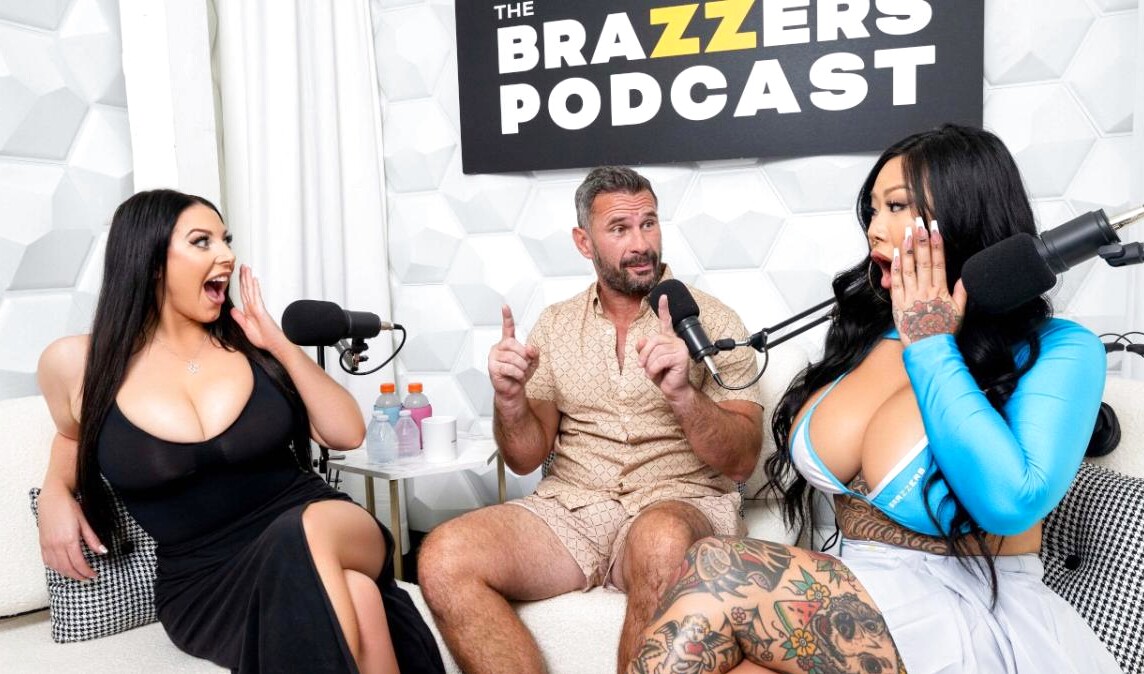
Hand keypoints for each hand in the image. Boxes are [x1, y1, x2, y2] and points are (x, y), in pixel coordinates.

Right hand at [38, 487, 104, 580]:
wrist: (52, 498)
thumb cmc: (69, 507)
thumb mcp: (85, 522)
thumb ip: (93, 539)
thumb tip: (103, 551)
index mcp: (69, 540)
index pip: (79, 563)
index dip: (87, 572)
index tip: (94, 575)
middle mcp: (56, 545)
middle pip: (67, 568)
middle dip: (79, 576)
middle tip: (88, 579)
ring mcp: (47, 545)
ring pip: (57, 567)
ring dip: (67, 574)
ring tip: (77, 576)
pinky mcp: (42, 543)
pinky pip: (48, 561)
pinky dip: (56, 568)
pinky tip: (63, 568)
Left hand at [230, 265, 289, 352]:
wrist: (275, 345)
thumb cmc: (264, 339)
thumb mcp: (246, 329)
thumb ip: (239, 319)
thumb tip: (232, 310)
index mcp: (248, 311)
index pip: (243, 294)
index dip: (240, 284)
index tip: (238, 275)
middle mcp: (253, 307)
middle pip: (247, 289)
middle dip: (244, 277)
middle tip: (243, 266)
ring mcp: (257, 308)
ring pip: (251, 291)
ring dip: (248, 279)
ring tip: (246, 269)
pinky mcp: (261, 311)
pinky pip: (256, 298)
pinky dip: (255, 289)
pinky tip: (253, 281)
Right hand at [488, 305, 539, 402]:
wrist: (513, 390)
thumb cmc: (521, 374)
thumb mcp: (533, 361)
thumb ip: (534, 352)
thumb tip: (530, 348)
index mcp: (508, 343)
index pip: (507, 328)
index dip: (507, 317)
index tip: (505, 306)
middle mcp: (499, 347)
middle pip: (514, 345)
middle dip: (524, 357)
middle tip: (524, 366)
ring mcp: (494, 357)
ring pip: (514, 358)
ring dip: (522, 368)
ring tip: (520, 373)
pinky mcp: (492, 368)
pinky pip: (510, 368)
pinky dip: (518, 374)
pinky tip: (516, 377)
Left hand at [636, 295, 692, 398]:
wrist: (674, 389)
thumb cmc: (663, 375)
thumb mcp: (648, 361)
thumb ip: (644, 349)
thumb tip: (641, 340)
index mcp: (668, 340)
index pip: (666, 321)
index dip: (664, 309)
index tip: (663, 296)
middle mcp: (675, 341)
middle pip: (653, 340)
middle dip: (644, 355)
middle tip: (642, 366)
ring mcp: (680, 348)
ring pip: (655, 351)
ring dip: (649, 365)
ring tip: (651, 372)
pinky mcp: (681, 357)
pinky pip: (660, 360)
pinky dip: (654, 369)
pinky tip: (657, 374)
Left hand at [891, 217, 966, 346]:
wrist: (929, 349)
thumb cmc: (944, 331)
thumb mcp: (959, 312)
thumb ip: (962, 292)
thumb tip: (965, 277)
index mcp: (940, 291)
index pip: (939, 262)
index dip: (936, 244)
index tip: (935, 229)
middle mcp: (925, 290)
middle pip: (924, 260)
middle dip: (922, 239)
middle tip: (920, 222)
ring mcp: (910, 296)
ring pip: (909, 267)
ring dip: (909, 248)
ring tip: (908, 231)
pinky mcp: (898, 303)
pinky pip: (896, 281)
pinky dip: (896, 267)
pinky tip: (897, 253)